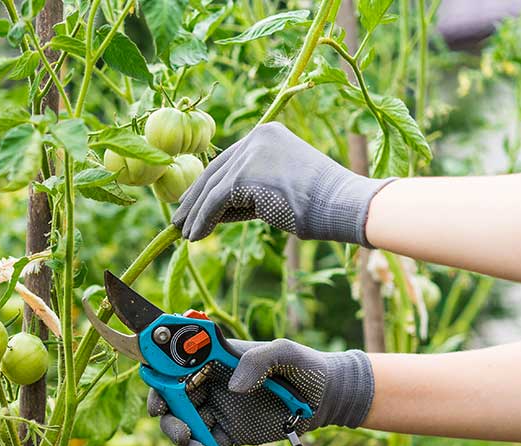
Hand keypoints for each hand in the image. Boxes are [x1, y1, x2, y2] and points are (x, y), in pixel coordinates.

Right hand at [148, 339, 373, 445]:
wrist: (328, 397)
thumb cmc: (306, 367)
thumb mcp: (286, 353)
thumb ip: (258, 361)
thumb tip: (232, 386)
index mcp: (215, 362)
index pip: (175, 372)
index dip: (160, 388)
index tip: (158, 407)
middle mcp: (210, 387)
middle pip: (175, 406)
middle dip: (172, 425)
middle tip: (185, 437)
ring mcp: (218, 412)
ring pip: (189, 432)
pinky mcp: (230, 434)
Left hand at [172, 122, 392, 244]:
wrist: (342, 204)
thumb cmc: (318, 204)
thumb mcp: (276, 189)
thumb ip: (247, 191)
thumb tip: (214, 209)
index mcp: (266, 134)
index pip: (227, 161)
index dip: (206, 185)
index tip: (191, 203)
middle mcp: (256, 137)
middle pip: (214, 172)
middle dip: (194, 198)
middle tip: (179, 219)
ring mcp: (249, 154)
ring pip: (211, 189)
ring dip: (194, 214)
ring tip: (183, 233)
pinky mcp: (244, 176)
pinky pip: (214, 202)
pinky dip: (202, 221)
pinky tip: (195, 237)